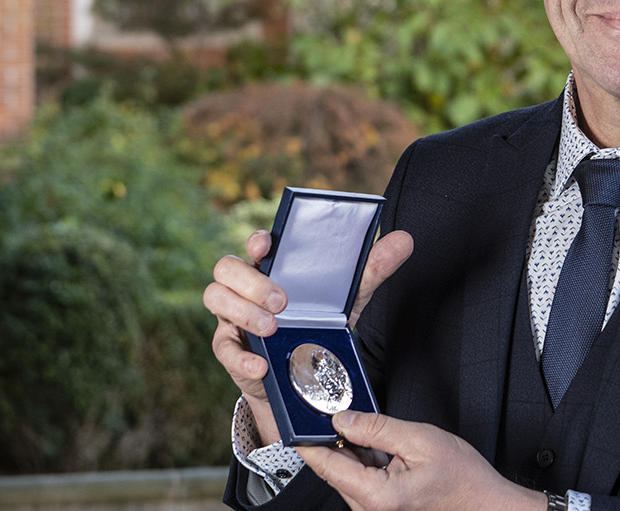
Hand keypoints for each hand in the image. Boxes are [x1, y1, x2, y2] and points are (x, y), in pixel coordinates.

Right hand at [204, 229, 412, 443]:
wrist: (304, 379)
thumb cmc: (318, 325)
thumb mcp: (348, 300)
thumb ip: (372, 270)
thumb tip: (404, 239)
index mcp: (272, 268)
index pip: (255, 245)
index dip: (256, 240)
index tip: (266, 244)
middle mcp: (246, 287)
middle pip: (226, 267)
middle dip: (250, 281)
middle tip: (282, 300)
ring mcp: (233, 317)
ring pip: (214, 297)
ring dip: (242, 311)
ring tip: (272, 327)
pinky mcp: (230, 349)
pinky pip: (223, 348)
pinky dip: (241, 358)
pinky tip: (261, 365)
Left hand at [300, 411, 546, 510]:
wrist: (485, 504)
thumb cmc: (463, 479)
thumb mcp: (419, 440)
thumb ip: (377, 428)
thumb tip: (343, 419)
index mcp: (375, 496)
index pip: (326, 465)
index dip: (310, 440)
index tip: (298, 421)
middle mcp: (369, 510)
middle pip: (335, 469)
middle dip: (335, 440)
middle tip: (340, 410)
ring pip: (348, 474)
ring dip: (353, 450)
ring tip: (372, 430)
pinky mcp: (381, 508)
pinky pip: (362, 481)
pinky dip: (366, 461)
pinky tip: (382, 447)